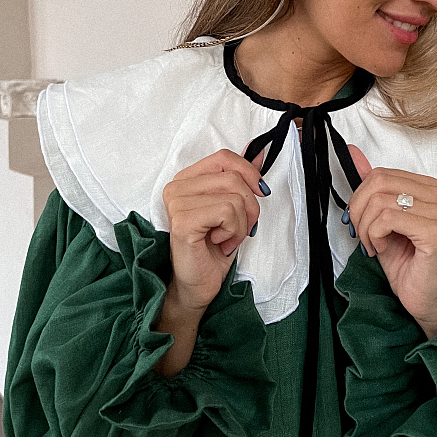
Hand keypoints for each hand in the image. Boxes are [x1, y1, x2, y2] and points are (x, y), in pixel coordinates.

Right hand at [162, 148, 267, 311]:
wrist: (197, 284)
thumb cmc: (212, 249)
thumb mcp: (233, 208)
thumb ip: (242, 178)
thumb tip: (259, 152)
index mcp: (186, 179)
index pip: (224, 157)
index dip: (249, 172)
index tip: (260, 192)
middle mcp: (177, 187)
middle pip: (234, 177)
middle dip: (250, 206)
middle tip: (241, 228)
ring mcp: (177, 203)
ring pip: (234, 196)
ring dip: (241, 223)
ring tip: (226, 237)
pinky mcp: (183, 221)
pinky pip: (227, 212)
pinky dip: (233, 231)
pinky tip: (219, 242)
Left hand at [346, 145, 436, 335]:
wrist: (423, 297)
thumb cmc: (405, 260)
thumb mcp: (380, 217)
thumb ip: (370, 185)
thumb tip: (352, 152)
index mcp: (428, 186)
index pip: (380, 174)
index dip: (360, 198)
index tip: (361, 222)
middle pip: (378, 183)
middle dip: (359, 211)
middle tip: (362, 235)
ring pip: (380, 202)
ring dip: (365, 228)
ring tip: (373, 245)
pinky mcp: (435, 232)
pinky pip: (388, 219)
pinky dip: (374, 235)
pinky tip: (382, 249)